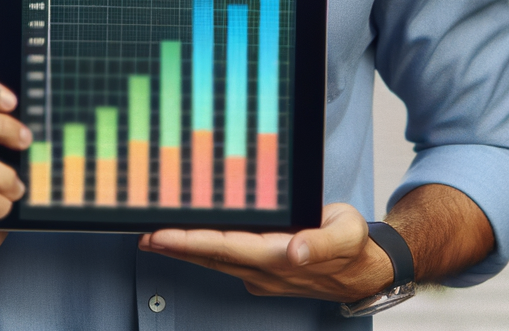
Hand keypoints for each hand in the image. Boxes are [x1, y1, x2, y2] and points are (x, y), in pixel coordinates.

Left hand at [137, 203, 392, 301]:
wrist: (365, 270)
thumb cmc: (354, 247)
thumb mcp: (347, 236)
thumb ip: (321, 243)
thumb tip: (296, 251)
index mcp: (280, 258)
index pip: (226, 248)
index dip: (192, 242)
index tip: (163, 235)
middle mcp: (265, 270)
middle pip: (211, 257)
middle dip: (175, 247)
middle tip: (143, 235)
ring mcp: (262, 273)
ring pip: (214, 260)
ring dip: (183, 250)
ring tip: (152, 238)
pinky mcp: (263, 269)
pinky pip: (225, 259)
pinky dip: (201, 249)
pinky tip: (187, 239)